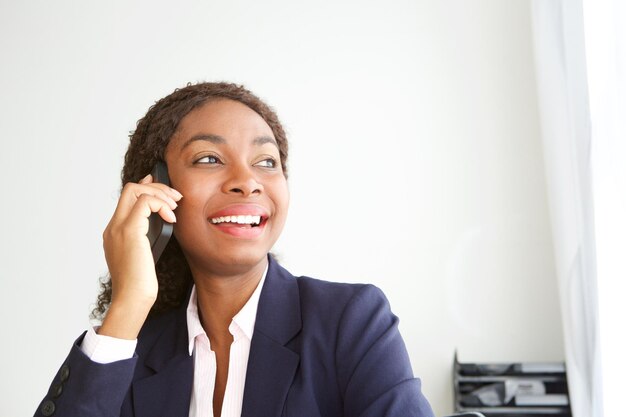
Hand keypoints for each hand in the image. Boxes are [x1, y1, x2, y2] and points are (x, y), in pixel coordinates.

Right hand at [99, 174, 181, 338]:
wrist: (132, 298)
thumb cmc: (140, 283)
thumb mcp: (146, 254)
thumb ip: (148, 236)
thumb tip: (162, 219)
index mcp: (115, 231)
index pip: (128, 197)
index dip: (147, 186)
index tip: (166, 191)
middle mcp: (113, 227)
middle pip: (130, 188)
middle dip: (157, 187)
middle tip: (176, 198)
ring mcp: (118, 228)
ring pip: (136, 190)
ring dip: (161, 194)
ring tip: (175, 208)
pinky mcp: (129, 231)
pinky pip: (145, 202)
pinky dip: (162, 205)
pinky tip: (171, 219)